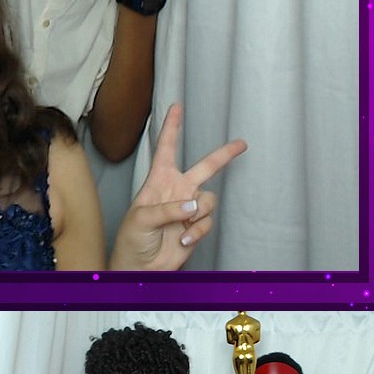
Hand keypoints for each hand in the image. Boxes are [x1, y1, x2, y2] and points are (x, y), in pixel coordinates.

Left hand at [109, 104, 246, 270]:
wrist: (140, 267)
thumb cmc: (132, 239)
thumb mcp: (141, 218)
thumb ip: (167, 208)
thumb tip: (192, 204)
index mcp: (158, 180)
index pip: (166, 148)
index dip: (171, 127)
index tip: (176, 107)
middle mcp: (177, 190)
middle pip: (205, 166)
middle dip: (224, 154)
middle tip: (241, 144)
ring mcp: (188, 208)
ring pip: (209, 199)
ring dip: (198, 213)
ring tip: (181, 227)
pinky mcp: (195, 226)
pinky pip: (206, 222)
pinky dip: (196, 232)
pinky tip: (182, 239)